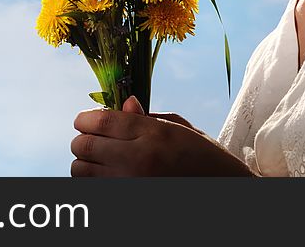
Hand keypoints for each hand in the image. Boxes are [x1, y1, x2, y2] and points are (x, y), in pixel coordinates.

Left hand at [70, 96, 253, 176]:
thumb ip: (145, 117)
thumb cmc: (202, 156)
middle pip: (84, 146)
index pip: (100, 121)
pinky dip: (92, 182)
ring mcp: (132, 185)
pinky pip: (92, 189)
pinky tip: (105, 177)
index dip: (84, 119)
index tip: (83, 121)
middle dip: (81, 141)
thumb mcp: (180, 129)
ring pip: (81, 171)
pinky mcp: (129, 202)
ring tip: (99, 161)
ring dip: (83, 163)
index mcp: (154, 134)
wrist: (223, 189)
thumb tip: (125, 102)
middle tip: (90, 140)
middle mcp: (140, 160)